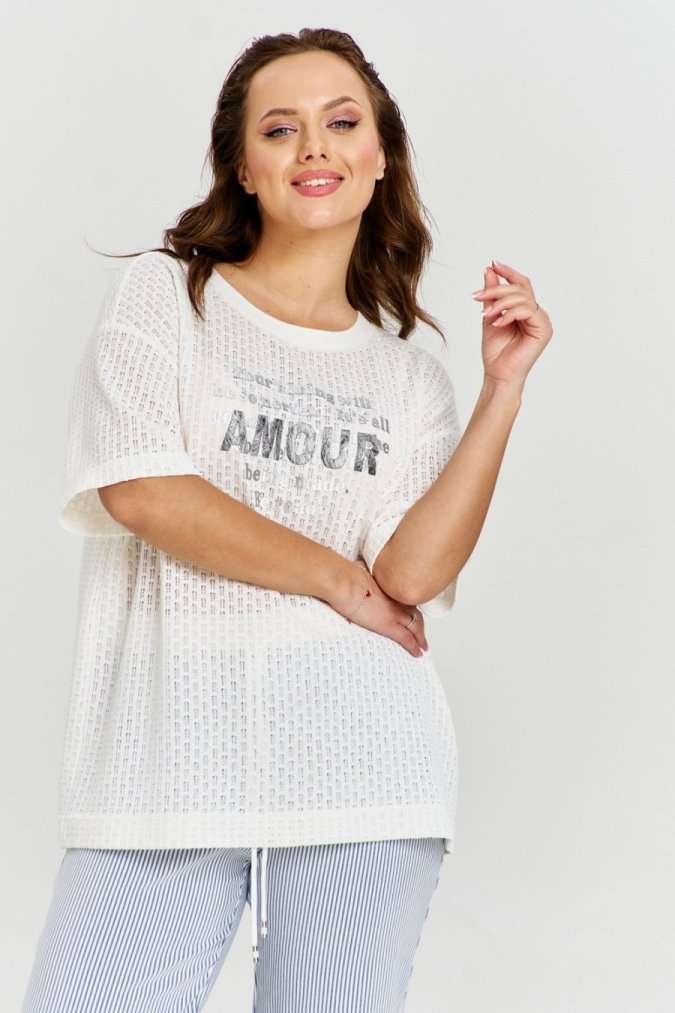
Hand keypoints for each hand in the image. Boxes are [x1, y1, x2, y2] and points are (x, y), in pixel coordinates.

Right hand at [327, 559, 428, 658]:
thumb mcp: (357, 570)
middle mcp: (396, 598)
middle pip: (415, 612)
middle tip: (422, 632)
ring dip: (420, 636)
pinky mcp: (389, 625)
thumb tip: (356, 569)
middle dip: (420, 623)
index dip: (410, 605)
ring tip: (422, 645)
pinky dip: (414, 646)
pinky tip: (417, 652)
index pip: (405, 598)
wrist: (345, 583)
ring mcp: (394, 612)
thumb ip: (361, 572)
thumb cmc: (346, 576)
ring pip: (415, 626)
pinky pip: (406, 638)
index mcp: (389, 586)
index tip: (410, 610)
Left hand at [472, 259, 553, 388]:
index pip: (521, 284)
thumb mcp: (489, 316)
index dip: (508, 272)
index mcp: (526, 310)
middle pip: (520, 288)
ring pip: (523, 298)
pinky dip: (509, 314)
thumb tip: (489, 270)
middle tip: (477, 296)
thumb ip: (491, 295)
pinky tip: (496, 323)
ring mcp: (542, 321)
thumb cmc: (496, 352)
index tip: (492, 263)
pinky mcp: (544, 329)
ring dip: (500, 302)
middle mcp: (537, 313)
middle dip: (497, 290)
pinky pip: (528, 310)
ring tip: (485, 315)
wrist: (498, 375)